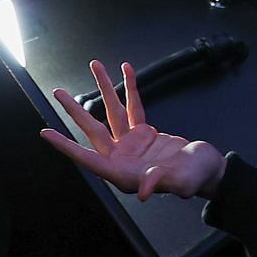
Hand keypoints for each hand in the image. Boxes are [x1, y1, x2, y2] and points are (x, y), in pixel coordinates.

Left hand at [39, 61, 225, 201]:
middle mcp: (122, 159)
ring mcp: (131, 145)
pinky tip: (126, 71)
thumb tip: (145, 191)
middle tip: (59, 92)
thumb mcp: (182, 183)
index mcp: (124, 174)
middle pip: (92, 131)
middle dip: (74, 111)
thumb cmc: (196, 179)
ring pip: (111, 113)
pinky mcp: (144, 133)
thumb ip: (161, 184)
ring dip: (104, 89)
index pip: (89, 159)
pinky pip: (133, 107)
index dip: (66, 147)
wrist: (209, 170)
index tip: (46, 134)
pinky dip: (130, 89)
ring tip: (96, 65)